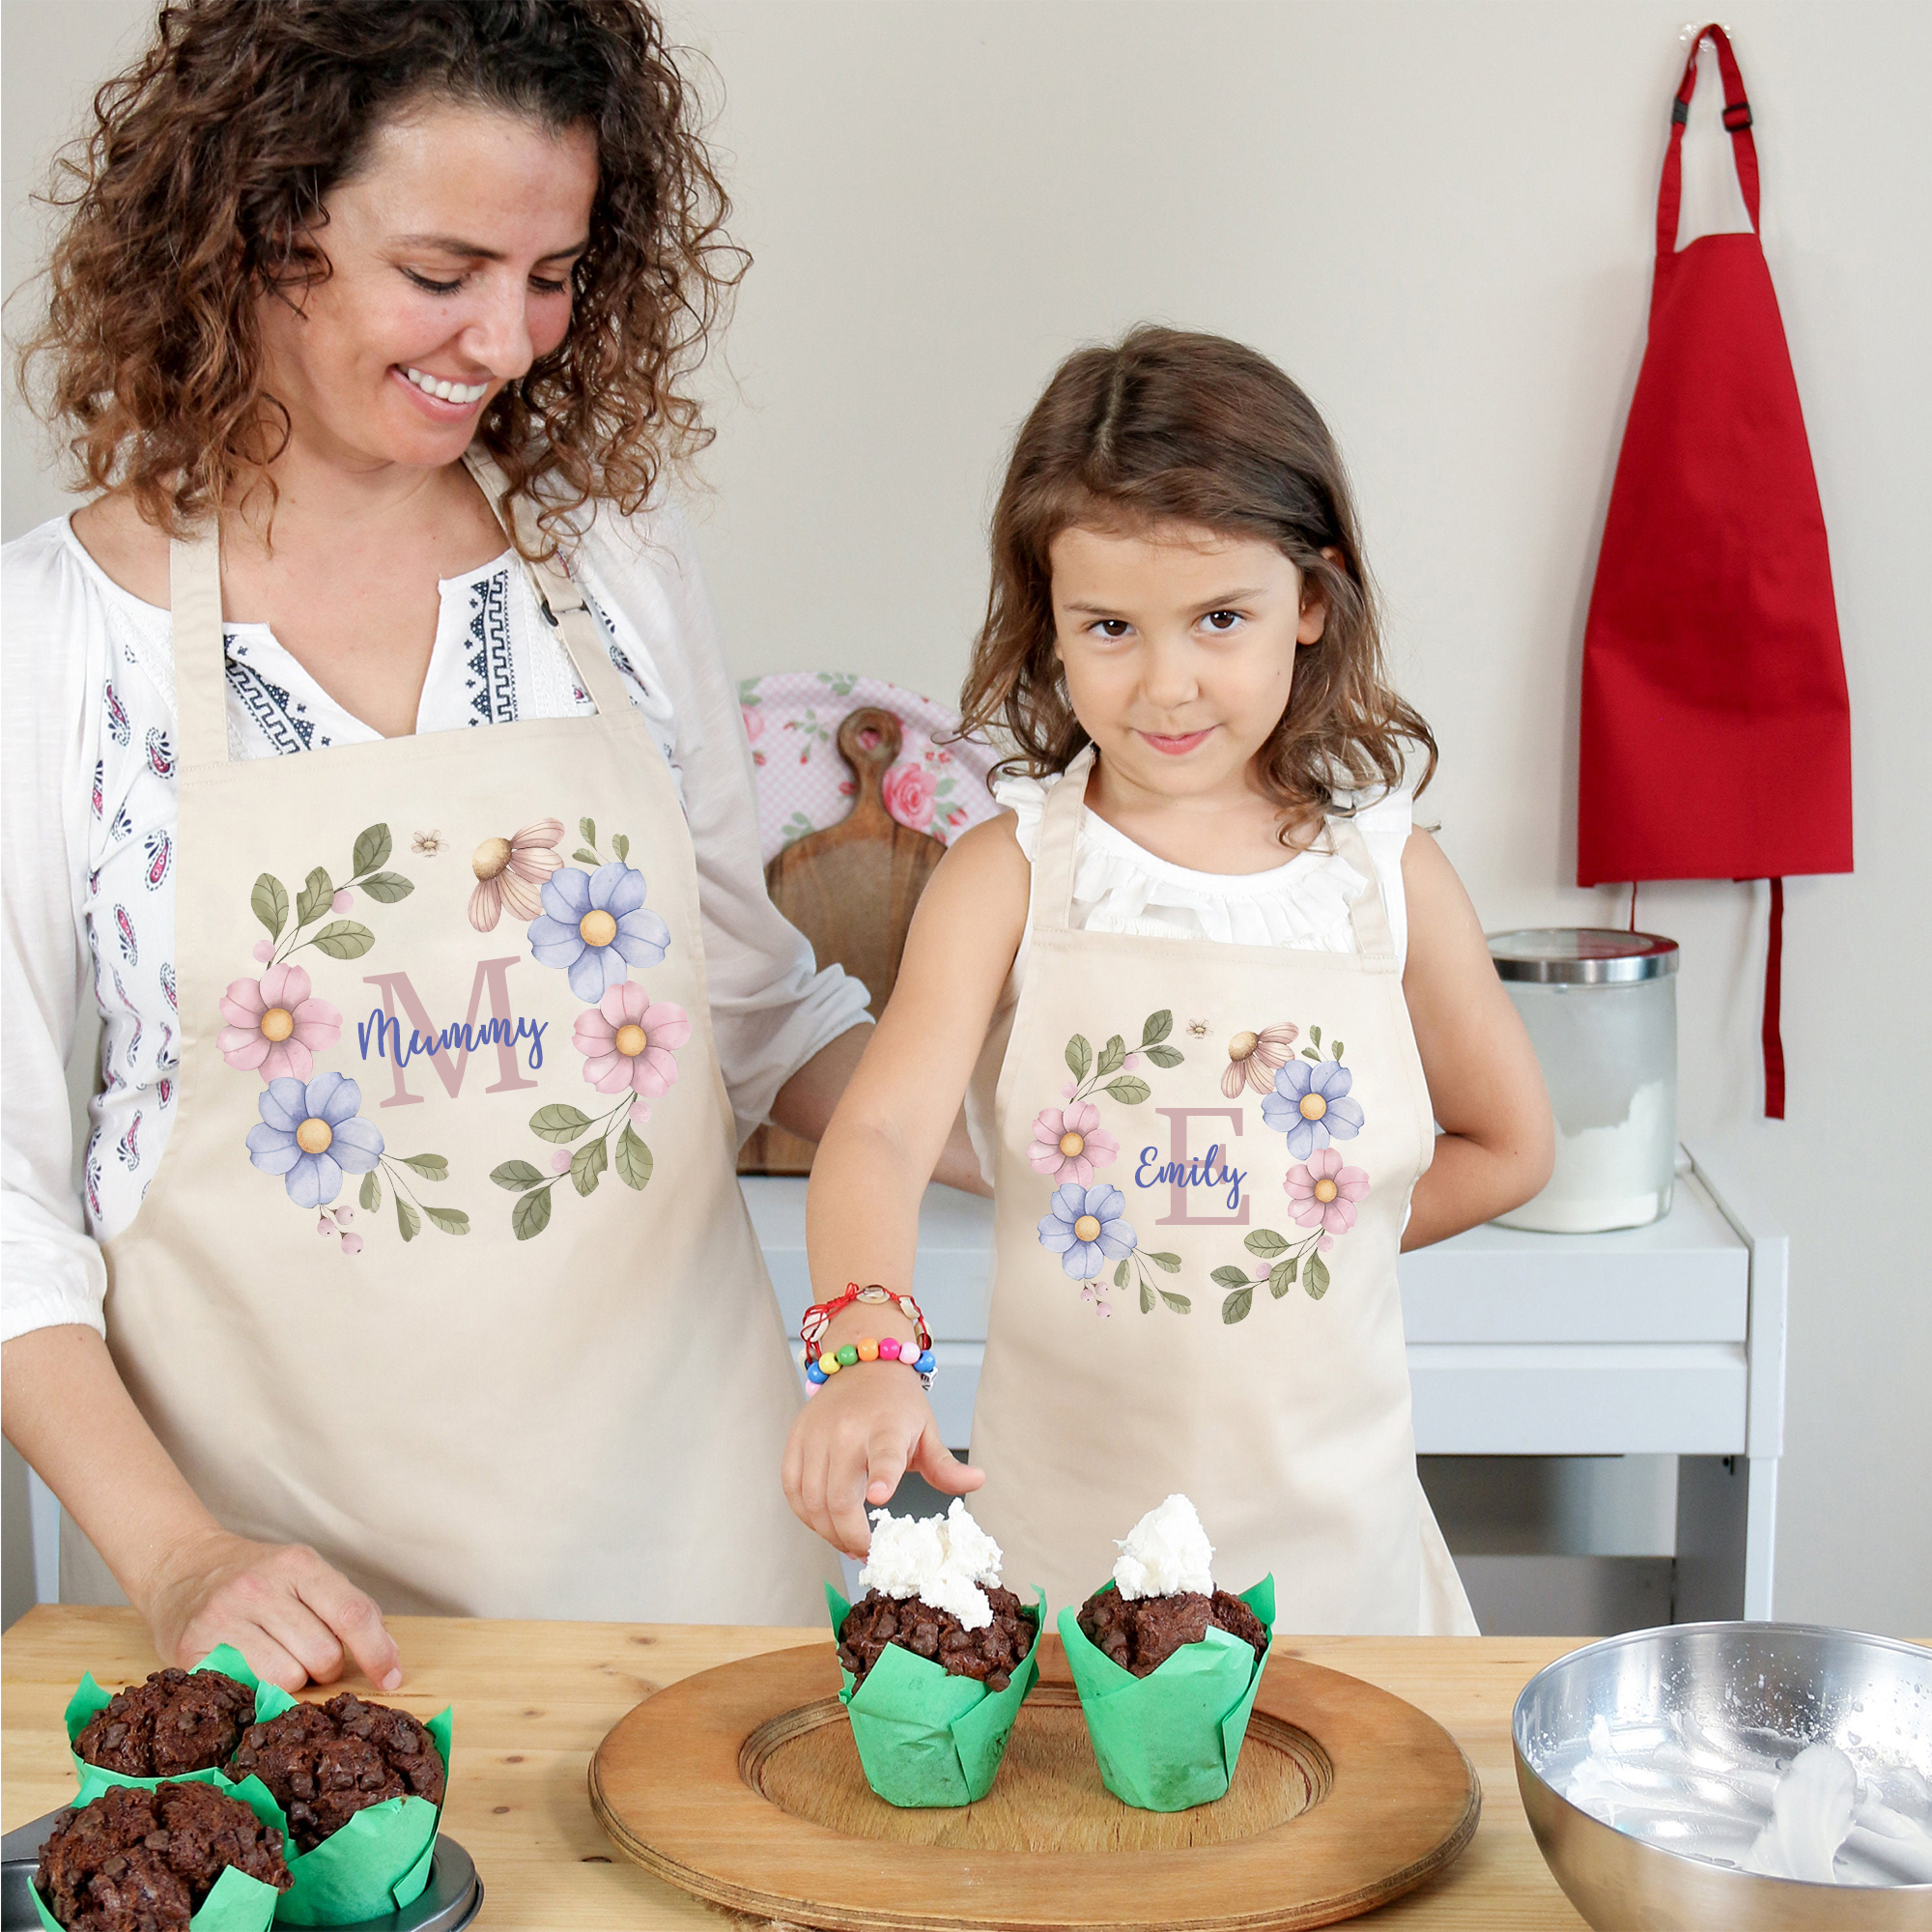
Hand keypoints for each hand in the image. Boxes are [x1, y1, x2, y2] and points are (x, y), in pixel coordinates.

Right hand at [140, 1527, 401, 1693]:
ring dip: (292, 1681)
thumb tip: (388, 1657)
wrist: (181, 1567)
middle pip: (323, 1655)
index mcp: (298, 1564)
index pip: (352, 1614)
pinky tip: (249, 1672)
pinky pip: (244, 1689)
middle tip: (308, 1656)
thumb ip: (346, 1608)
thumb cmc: (255, 1576)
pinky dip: (256, 1690)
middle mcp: (260, 1587)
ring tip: (276, 1659)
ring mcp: (223, 1617)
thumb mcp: (303, 1572)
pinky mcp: (192, 1648)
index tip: (390, 1679)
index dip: (378, 1653)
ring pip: (286, 1679)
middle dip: (327, 1668)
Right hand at [782, 1364, 982, 1556]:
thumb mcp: (927, 1433)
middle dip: (851, 1536)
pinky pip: (791, 1488)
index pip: (884, 1454)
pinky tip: (822, 1522)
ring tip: (847, 1542)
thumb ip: (946, 1466)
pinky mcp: (796, 1439)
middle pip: (840, 1495)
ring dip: (827, 1531)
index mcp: (887, 1427)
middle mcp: (847, 1430)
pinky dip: (805, 1513)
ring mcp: (817, 1434)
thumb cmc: (898, 1406)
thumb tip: (978, 1481)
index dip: (882, 1476)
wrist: (864, 1366)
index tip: (881, 1498)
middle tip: (865, 1552)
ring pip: (812, 1500)